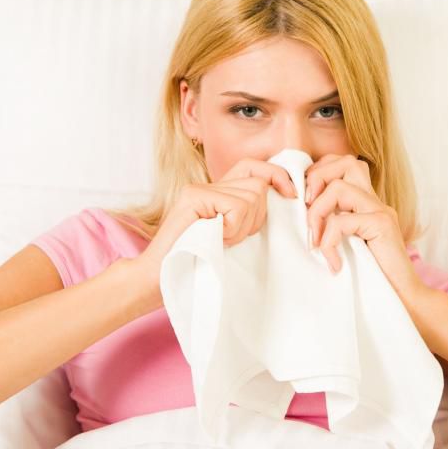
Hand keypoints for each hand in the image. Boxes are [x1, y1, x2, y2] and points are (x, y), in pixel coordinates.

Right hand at [136, 157, 298, 308]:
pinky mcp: (193, 197)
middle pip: (258, 185)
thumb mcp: (230, 238)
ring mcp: (199, 190)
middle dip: (258, 216)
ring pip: (251, 196)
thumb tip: (283, 200)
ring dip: (243, 226)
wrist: (155, 281)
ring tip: (222, 240)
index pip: (254, 168)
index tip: (292, 196)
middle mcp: (207, 186)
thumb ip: (247, 217)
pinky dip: (233, 228)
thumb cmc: (194, 265)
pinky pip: (236, 207)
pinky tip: (216, 239)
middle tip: (235, 238)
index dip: (277, 176)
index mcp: (217, 194)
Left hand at [304, 153, 426, 303]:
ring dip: (317, 212)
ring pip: (339, 187)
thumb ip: (333, 226)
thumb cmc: (372, 276)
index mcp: (366, 202)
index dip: (319, 173)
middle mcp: (375, 201)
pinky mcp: (382, 225)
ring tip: (316, 240)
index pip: (343, 164)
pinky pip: (342, 221)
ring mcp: (381, 211)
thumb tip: (301, 216)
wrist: (403, 297)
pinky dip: (329, 242)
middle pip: (345, 162)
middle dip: (317, 179)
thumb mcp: (346, 245)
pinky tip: (334, 263)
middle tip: (306, 209)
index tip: (305, 202)